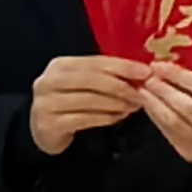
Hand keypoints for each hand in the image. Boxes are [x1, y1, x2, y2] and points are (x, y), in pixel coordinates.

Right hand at [28, 54, 149, 155]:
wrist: (45, 129)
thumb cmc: (71, 101)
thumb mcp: (84, 83)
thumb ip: (106, 75)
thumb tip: (142, 73)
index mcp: (60, 65)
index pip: (96, 62)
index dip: (123, 66)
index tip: (146, 72)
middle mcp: (48, 81)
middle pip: (92, 80)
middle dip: (121, 86)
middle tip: (142, 93)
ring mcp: (46, 103)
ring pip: (89, 100)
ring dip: (116, 103)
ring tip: (133, 106)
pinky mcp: (48, 124)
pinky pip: (83, 119)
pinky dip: (105, 118)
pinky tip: (118, 117)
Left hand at [134, 64, 191, 168]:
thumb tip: (173, 71)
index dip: (179, 76)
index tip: (161, 66)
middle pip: (187, 107)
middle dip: (164, 90)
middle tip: (149, 78)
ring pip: (175, 121)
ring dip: (156, 104)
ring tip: (144, 90)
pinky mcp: (190, 153)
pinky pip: (169, 132)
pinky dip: (156, 117)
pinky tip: (149, 105)